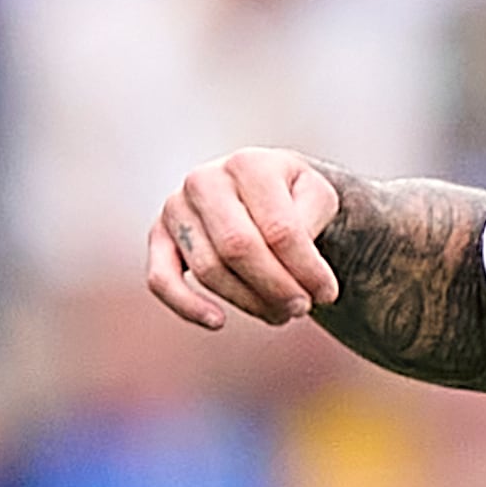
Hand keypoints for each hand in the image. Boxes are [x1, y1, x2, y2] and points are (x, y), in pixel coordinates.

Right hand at [149, 149, 343, 329]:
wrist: (261, 190)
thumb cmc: (294, 199)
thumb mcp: (318, 199)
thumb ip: (312, 224)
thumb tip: (302, 268)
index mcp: (249, 165)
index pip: (280, 229)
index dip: (307, 270)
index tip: (328, 293)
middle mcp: (204, 180)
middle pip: (239, 249)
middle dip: (276, 288)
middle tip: (302, 309)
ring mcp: (176, 207)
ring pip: (209, 270)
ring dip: (250, 302)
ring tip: (281, 313)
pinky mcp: (158, 236)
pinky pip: (161, 279)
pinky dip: (186, 305)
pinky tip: (218, 321)